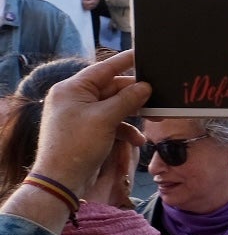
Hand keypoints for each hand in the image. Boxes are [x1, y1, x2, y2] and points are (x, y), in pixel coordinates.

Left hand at [28, 50, 149, 200]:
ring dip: (133, 114)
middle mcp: (75, 99)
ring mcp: (81, 115)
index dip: (125, 61)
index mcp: (72, 89)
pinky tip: (137, 140)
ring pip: (114, 106)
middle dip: (136, 96)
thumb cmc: (77, 145)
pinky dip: (124, 129)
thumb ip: (128, 99)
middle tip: (159, 97)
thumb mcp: (105, 119)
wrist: (61, 181)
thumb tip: (145, 87)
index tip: (144, 53)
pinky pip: (111, 122)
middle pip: (112, 89)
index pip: (104, 69)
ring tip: (156, 119)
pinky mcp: (87, 131)